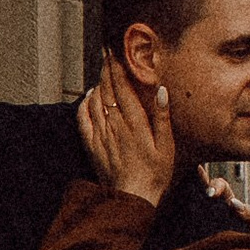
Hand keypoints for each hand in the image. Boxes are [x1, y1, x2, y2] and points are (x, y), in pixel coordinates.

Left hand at [79, 52, 177, 206]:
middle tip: (107, 52)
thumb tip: (161, 89)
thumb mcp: (167, 146)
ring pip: (95, 101)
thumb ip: (162, 117)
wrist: (132, 198)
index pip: (123, 87)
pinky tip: (89, 96)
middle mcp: (115, 126)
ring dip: (98, 83)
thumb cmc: (155, 174)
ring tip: (102, 71)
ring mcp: (101, 135)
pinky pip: (83, 119)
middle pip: (107, 89)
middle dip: (106, 69)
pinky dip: (85, 103)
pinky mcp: (92, 146)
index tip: (115, 50)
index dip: (117, 67)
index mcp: (134, 123)